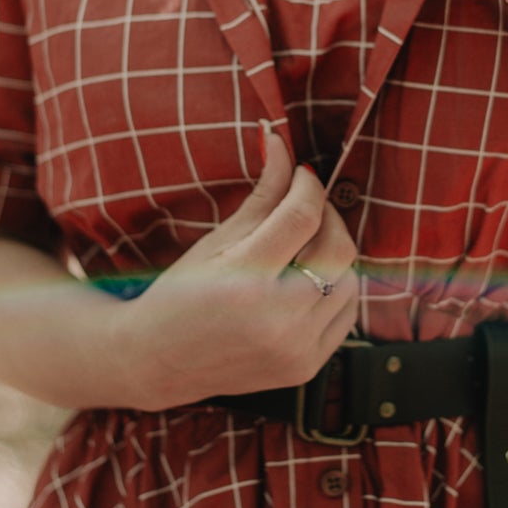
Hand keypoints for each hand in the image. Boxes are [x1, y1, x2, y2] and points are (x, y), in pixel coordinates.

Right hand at [124, 128, 359, 410]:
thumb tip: (280, 139)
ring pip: (349, 281)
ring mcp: (295, 348)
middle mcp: (276, 318)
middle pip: (338, 248)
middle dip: (328, 217)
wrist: (158, 362)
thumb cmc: (181, 294)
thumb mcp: (216, 240)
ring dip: (333, 256)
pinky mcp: (306, 368)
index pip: (304, 216)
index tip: (302, 176)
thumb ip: (261, 194)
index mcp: (245, 279)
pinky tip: (306, 283)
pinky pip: (345, 315)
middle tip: (306, 208)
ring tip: (302, 249)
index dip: (309, 186)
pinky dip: (335, 291)